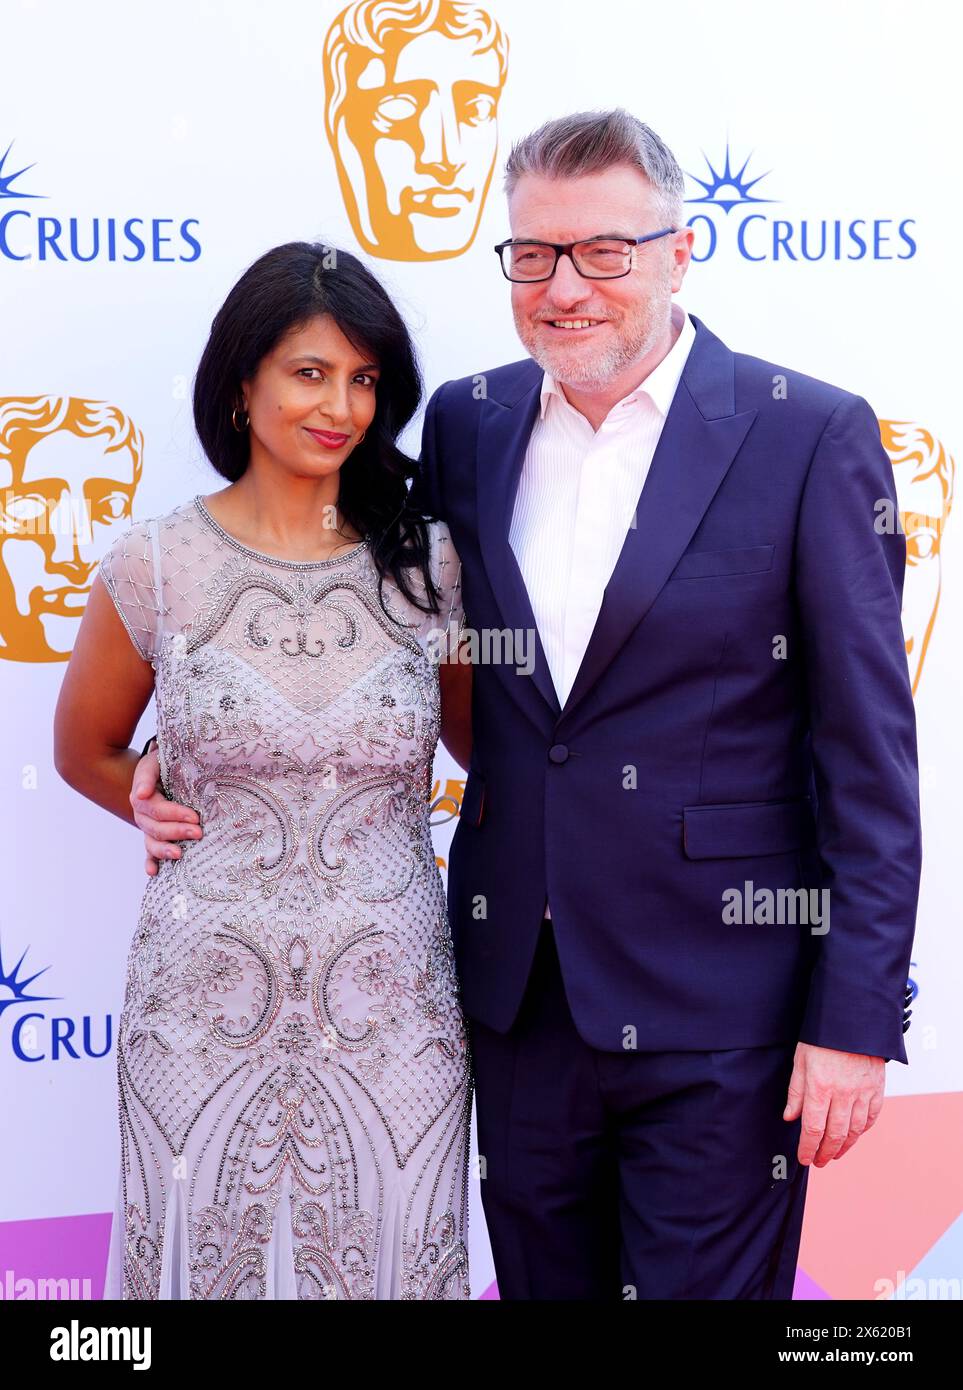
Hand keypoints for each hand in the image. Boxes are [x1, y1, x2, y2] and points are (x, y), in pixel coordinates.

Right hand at [129, 744, 201, 875]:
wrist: (167, 767)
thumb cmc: (166, 763)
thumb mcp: (156, 762)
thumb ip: (147, 774)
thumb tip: (141, 793)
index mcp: (143, 795)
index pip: (156, 808)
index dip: (174, 814)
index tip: (194, 816)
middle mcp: (142, 813)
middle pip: (155, 827)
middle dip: (176, 832)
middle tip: (198, 832)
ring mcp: (147, 826)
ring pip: (151, 842)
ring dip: (164, 850)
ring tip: (179, 854)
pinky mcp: (154, 835)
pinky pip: (149, 852)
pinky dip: (151, 862)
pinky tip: (154, 872)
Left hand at [783, 1042, 884, 1165]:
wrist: (852, 1018)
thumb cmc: (822, 1037)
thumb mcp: (800, 1061)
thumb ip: (796, 1092)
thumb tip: (790, 1118)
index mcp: (820, 1088)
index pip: (812, 1129)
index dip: (807, 1148)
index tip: (804, 1158)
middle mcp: (843, 1094)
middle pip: (834, 1135)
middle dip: (825, 1152)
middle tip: (818, 1161)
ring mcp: (863, 1092)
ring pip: (854, 1130)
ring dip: (844, 1146)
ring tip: (834, 1153)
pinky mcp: (877, 1088)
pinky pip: (871, 1117)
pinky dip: (862, 1130)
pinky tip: (854, 1135)